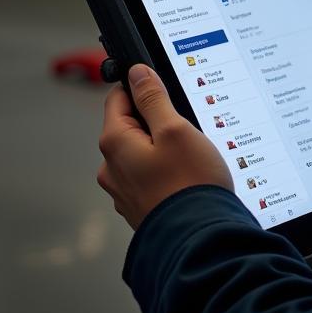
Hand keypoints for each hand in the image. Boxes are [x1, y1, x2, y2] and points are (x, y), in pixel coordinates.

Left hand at [98, 64, 232, 229]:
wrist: (199, 239)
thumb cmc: (189, 183)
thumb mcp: (175, 128)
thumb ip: (153, 98)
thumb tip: (137, 73)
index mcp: (115, 142)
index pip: (118, 97)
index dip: (143, 87)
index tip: (166, 90)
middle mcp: (111, 167)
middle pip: (131, 124)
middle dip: (158, 120)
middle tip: (186, 127)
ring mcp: (124, 189)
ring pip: (142, 150)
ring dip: (164, 146)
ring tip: (191, 156)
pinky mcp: (139, 204)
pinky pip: (150, 173)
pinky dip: (167, 168)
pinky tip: (188, 175)